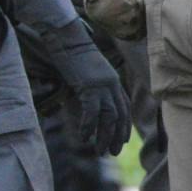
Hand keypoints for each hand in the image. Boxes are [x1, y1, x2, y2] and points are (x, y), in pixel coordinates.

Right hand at [19, 17, 131, 154]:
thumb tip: (88, 100)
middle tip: (112, 152)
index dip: (124, 126)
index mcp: (114, 81)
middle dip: (117, 136)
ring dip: (104, 136)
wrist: (67, 37)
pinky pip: (92, 111)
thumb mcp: (88, 72)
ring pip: (109, 117)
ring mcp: (102, 85)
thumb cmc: (73, 53)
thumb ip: (93, 86)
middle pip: (120, 116)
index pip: (124, 108)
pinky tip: (84, 136)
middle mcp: (112, 85)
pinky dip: (89, 126)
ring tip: (99, 151)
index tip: (122, 141)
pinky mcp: (90, 86)